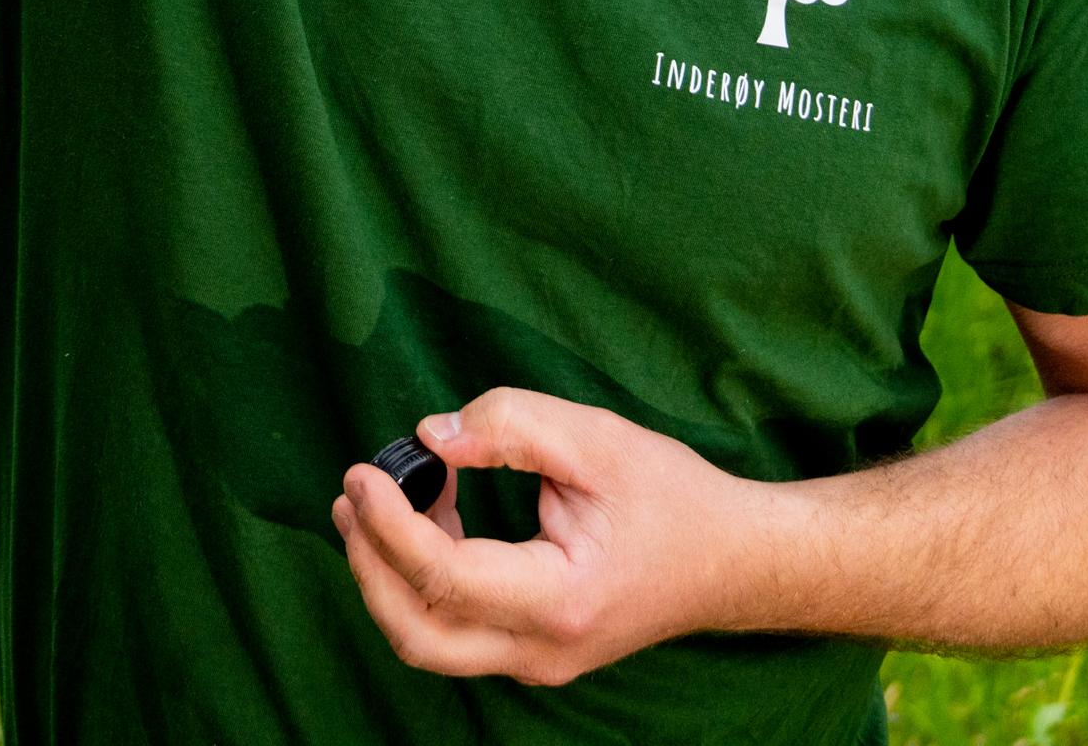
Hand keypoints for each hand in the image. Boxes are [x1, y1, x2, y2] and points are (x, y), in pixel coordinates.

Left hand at [331, 389, 760, 687]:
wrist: (734, 560)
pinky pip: (455, 630)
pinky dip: (424, 579)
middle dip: (367, 564)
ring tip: (379, 497)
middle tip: (353, 493)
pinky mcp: (533, 652)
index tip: (362, 471)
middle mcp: (542, 649)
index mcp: (560, 600)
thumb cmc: (672, 498)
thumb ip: (511, 426)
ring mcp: (537, 661)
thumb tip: (430, 435)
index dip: (389, 524)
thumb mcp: (597, 440)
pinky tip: (433, 515)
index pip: (444, 577)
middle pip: (416, 633)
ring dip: (388, 573)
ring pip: (428, 641)